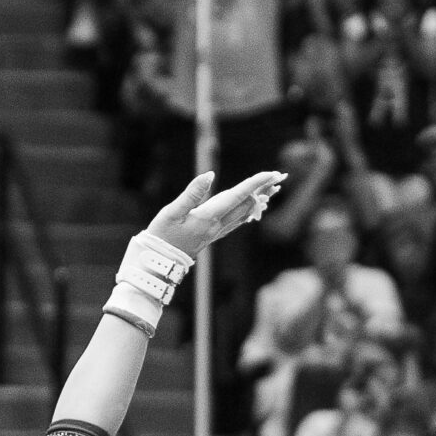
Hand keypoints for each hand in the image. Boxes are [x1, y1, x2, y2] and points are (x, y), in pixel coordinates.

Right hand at [148, 168, 285, 261]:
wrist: (157, 262)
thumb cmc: (161, 236)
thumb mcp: (171, 212)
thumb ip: (192, 193)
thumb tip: (209, 175)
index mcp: (208, 218)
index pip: (237, 196)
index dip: (254, 184)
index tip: (270, 173)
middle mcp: (217, 226)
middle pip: (246, 204)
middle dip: (262, 189)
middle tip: (279, 175)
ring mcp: (216, 232)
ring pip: (244, 213)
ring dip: (259, 200)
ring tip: (273, 189)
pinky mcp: (212, 235)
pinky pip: (237, 222)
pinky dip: (249, 211)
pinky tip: (254, 208)